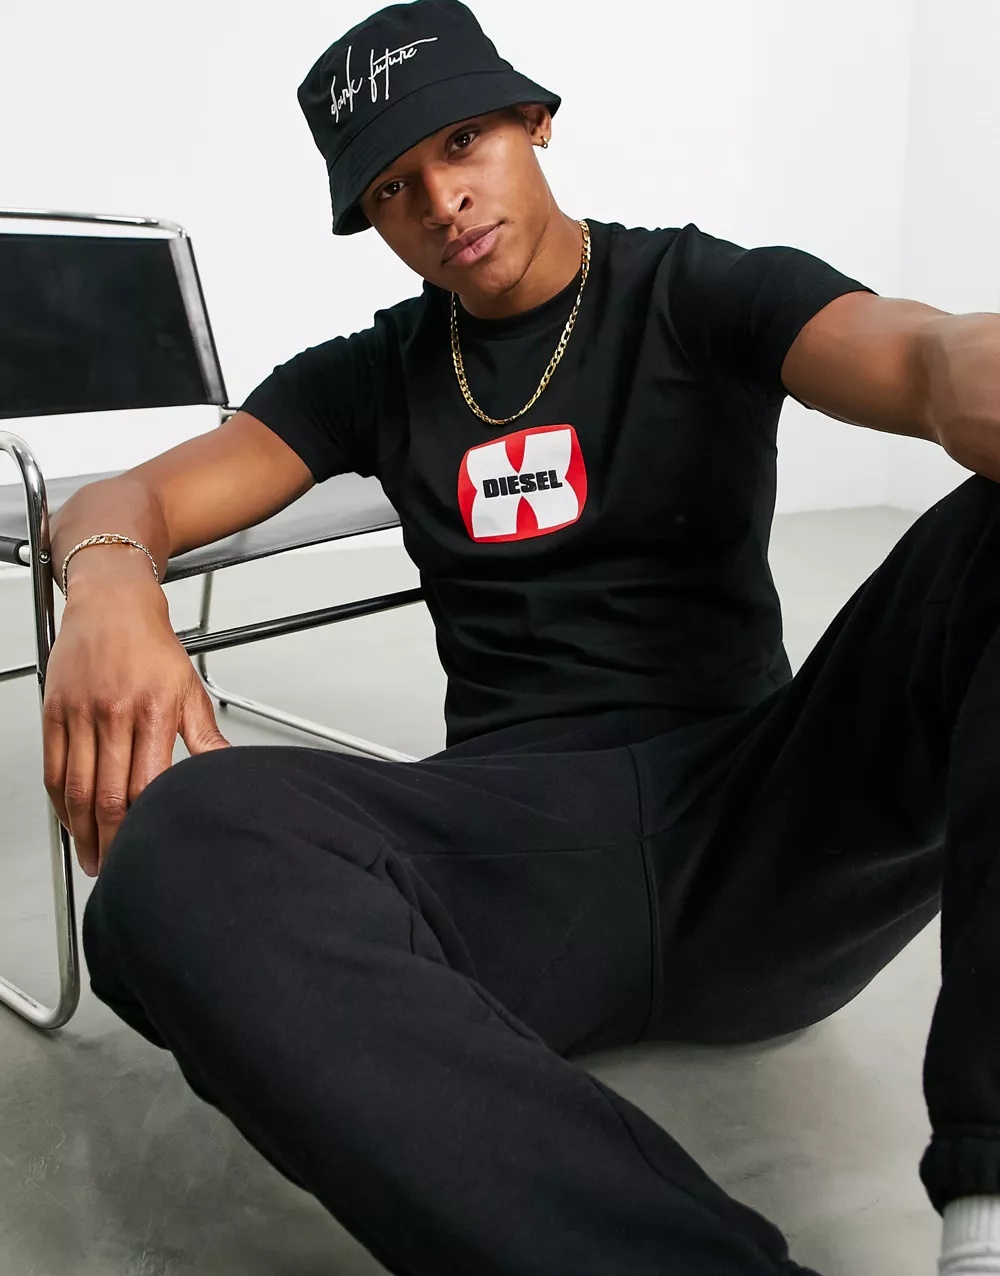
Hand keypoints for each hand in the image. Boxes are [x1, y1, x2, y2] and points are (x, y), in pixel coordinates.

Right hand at [42, 579, 229, 876]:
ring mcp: (80, 713)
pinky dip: (60, 802)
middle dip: (112, 839)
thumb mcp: (189, 689)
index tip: (150, 847)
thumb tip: (228, 769)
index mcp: (153, 712)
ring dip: (83, 830)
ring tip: (93, 856)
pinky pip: (53, 768)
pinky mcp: (55, 711)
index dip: (145, 823)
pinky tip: (71, 820)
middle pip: (108, 794)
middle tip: (116, 868)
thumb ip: (205, 737)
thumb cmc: (152, 646)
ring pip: (76, 788)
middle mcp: (114, 713)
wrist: (113, 603)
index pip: (147, 784)